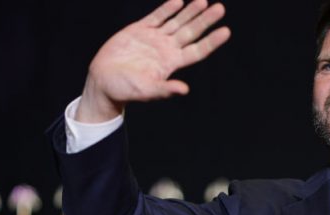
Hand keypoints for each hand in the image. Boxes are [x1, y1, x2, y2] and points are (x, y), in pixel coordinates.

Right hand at [76, 0, 230, 122]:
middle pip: (191, 32)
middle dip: (205, 20)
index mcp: (172, 63)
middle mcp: (167, 49)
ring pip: (176, 21)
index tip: (226, 31)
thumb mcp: (147, 90)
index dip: (212, 41)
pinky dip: (167, 8)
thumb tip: (184, 90)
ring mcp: (154, 38)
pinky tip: (178, 1)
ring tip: (203, 1)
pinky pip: (157, 17)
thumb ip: (165, 89)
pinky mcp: (139, 30)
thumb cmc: (126, 90)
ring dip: (190, 11)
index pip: (197, 50)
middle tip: (220, 8)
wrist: (104, 81)